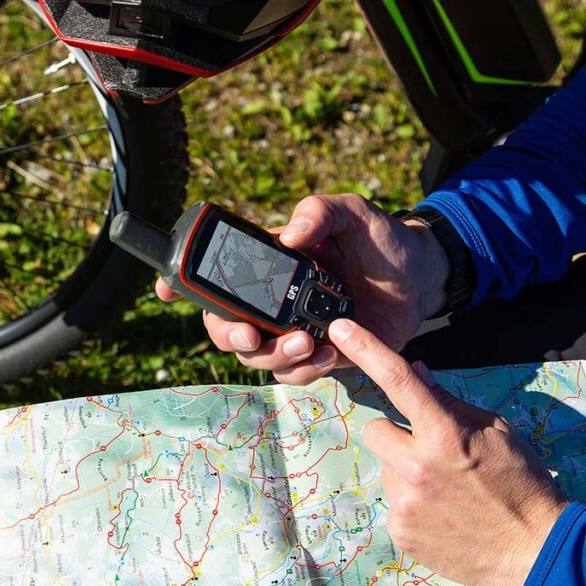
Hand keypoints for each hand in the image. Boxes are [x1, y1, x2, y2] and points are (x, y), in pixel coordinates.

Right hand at [156, 194, 449, 383]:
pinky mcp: (318, 354)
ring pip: (256, 358)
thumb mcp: (353, 214)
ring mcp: (291, 330)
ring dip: (275, 357)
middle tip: (253, 336)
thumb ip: (320, 211)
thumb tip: (289, 235)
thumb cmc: (381, 239)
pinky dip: (305, 370)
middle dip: (230, 336)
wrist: (421, 278)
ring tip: (308, 344)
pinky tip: (328, 354)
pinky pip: (293, 374)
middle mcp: (270, 300)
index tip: (164, 290)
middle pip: (224, 328)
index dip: (179, 285)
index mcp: (267, 265)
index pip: (214, 276)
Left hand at [329, 318, 568, 585]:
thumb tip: (415, 370)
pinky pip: (392, 501)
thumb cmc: (520, 482)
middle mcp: (417, 467)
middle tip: (432, 453)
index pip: (398, 381)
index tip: (340, 328)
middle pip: (376, 430)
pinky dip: (411, 503)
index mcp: (444, 435)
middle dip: (397, 436)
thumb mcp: (496, 431)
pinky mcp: (399, 530)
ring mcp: (405, 502)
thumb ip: (448, 401)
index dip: (366, 349)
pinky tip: (442, 513)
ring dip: (406, 472)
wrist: (536, 550)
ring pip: (385, 468)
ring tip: (445, 489)